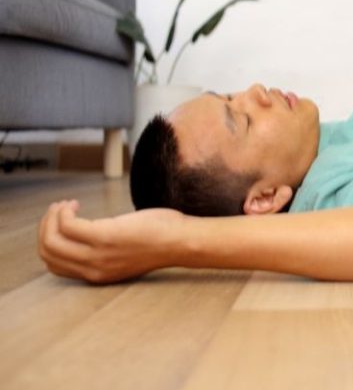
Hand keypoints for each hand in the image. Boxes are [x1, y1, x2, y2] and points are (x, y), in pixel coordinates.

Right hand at [38, 200, 184, 283]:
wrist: (181, 242)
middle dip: (45, 227)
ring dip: (51, 218)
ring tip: (64, 205)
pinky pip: (68, 225)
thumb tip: (89, 232)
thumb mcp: (125, 253)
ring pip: (52, 239)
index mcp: (97, 275)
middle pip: (48, 252)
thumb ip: (104, 250)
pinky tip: (75, 204)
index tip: (59, 224)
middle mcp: (93, 270)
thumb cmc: (160, 241)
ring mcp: (97, 255)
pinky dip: (64, 212)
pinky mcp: (104, 237)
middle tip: (57, 210)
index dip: (49, 242)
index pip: (55, 266)